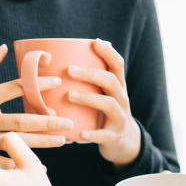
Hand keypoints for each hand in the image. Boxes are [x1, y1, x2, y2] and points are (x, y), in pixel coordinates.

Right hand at [0, 44, 74, 163]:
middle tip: (69, 122)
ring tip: (64, 140)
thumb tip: (3, 48)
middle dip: (47, 121)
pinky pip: (5, 162)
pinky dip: (23, 164)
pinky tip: (43, 166)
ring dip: (43, 142)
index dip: (37, 84)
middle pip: (21, 120)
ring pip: (18, 143)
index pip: (15, 88)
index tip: (58, 82)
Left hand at [67, 39, 140, 167]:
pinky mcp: (114, 137)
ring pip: (109, 104)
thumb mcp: (104, 95)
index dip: (109, 53)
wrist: (125, 142)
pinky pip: (104, 135)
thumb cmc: (105, 113)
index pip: (118, 65)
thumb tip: (60, 61)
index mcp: (118, 87)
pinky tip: (80, 133)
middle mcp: (122, 99)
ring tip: (70, 95)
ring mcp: (120, 118)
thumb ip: (90, 81)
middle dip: (91, 74)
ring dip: (89, 98)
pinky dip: (92, 134)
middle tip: (69, 70)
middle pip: (111, 81)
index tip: (95, 42)